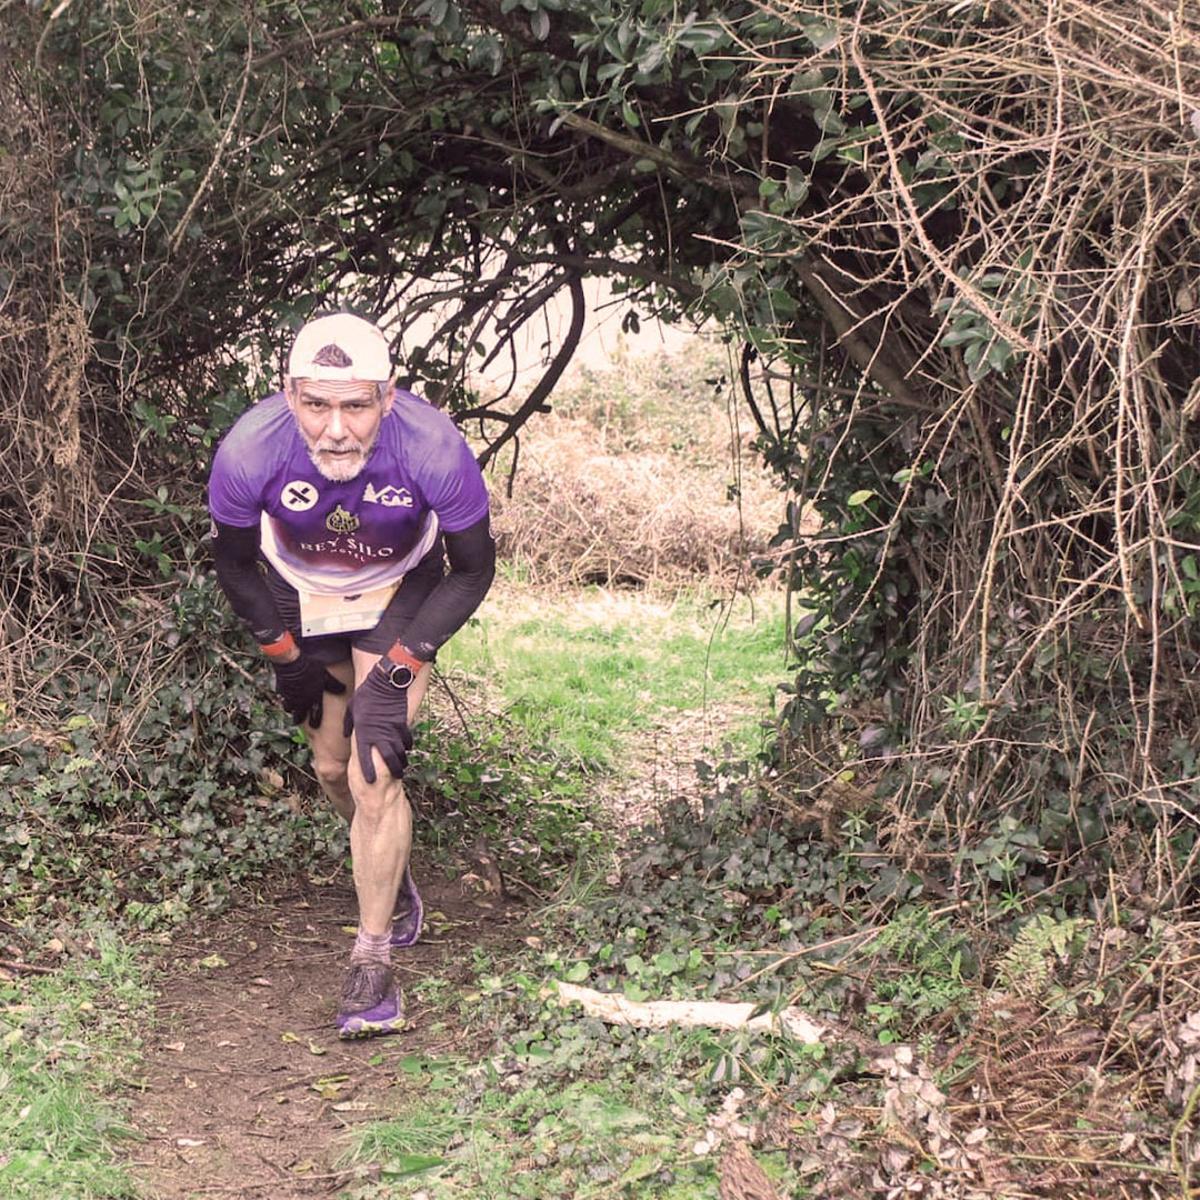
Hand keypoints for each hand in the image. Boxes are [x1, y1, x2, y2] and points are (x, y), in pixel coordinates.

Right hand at [272, 653, 345, 727]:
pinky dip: (284, 699)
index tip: (314, 726)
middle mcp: (301, 701)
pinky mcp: (282, 691)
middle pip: (299, 716)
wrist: (292, 664)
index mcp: (313, 698)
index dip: (315, 721)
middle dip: (299, 719)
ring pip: (289, 709)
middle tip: (298, 721)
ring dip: (291, 710)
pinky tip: (284, 697)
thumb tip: (343, 689)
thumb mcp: (326, 676)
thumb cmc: (310, 669)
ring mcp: (290, 697)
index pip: (315, 714)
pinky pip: (282, 699)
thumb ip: (334, 685)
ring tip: (291, 710)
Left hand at [343, 664, 412, 783]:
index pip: (364, 757)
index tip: (370, 781)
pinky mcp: (402, 724)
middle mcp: (379, 735)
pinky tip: (407, 749)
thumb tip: (346, 734)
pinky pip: (406, 738)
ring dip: (402, 760)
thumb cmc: (366, 695)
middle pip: (388, 758)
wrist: (384, 683)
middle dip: (394, 769)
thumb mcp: (352, 709)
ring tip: (402, 766)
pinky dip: (407, 745)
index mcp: (364, 733)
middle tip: (397, 776)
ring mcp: (392, 730)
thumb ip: (348, 724)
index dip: (368, 770)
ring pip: (399, 750)